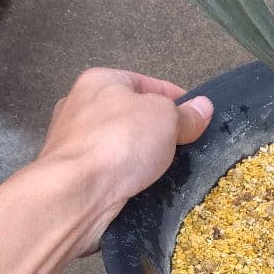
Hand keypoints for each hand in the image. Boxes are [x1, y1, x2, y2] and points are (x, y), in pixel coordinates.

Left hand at [37, 68, 212, 253]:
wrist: (75, 192)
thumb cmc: (119, 141)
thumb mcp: (166, 118)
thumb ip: (186, 113)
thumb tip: (203, 107)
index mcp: (100, 80)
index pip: (147, 83)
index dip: (176, 98)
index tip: (196, 117)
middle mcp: (79, 105)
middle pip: (131, 113)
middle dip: (157, 129)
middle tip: (183, 144)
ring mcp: (71, 141)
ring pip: (119, 144)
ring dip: (140, 155)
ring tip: (166, 168)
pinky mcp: (70, 173)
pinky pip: (107, 169)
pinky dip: (124, 176)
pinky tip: (141, 185)